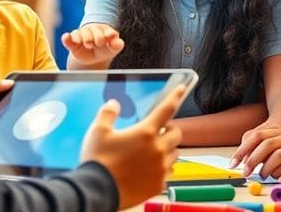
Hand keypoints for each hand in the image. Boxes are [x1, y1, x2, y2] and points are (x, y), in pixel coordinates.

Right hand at [62, 23, 124, 67]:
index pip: (105, 30)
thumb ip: (117, 45)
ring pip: (81, 33)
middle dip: (97, 37)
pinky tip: (67, 37)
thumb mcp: (114, 49)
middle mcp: (91, 29)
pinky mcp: (72, 43)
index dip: (107, 34)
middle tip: (98, 44)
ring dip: (85, 38)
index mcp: (104, 29)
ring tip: (89, 44)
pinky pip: (68, 39)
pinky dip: (67, 38)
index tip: (107, 38)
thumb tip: (117, 41)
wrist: (93, 59)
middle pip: (93, 29)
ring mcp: (81, 35)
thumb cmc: (105, 50)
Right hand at [80, 85, 184, 208]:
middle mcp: (157, 149)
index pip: (166, 109)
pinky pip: (168, 173)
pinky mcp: (158, 184)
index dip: (176, 96)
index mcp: (145, 132)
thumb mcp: (98, 132)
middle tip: (158, 132)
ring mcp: (160, 168)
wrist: (97, 191)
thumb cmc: (98, 161)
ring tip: (153, 152)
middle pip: (176, 134)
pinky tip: (150, 169)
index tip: (182, 89)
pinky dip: (162, 168)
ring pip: (174, 154)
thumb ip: (108, 114)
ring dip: (167, 150)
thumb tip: (114, 104)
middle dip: (170, 130)